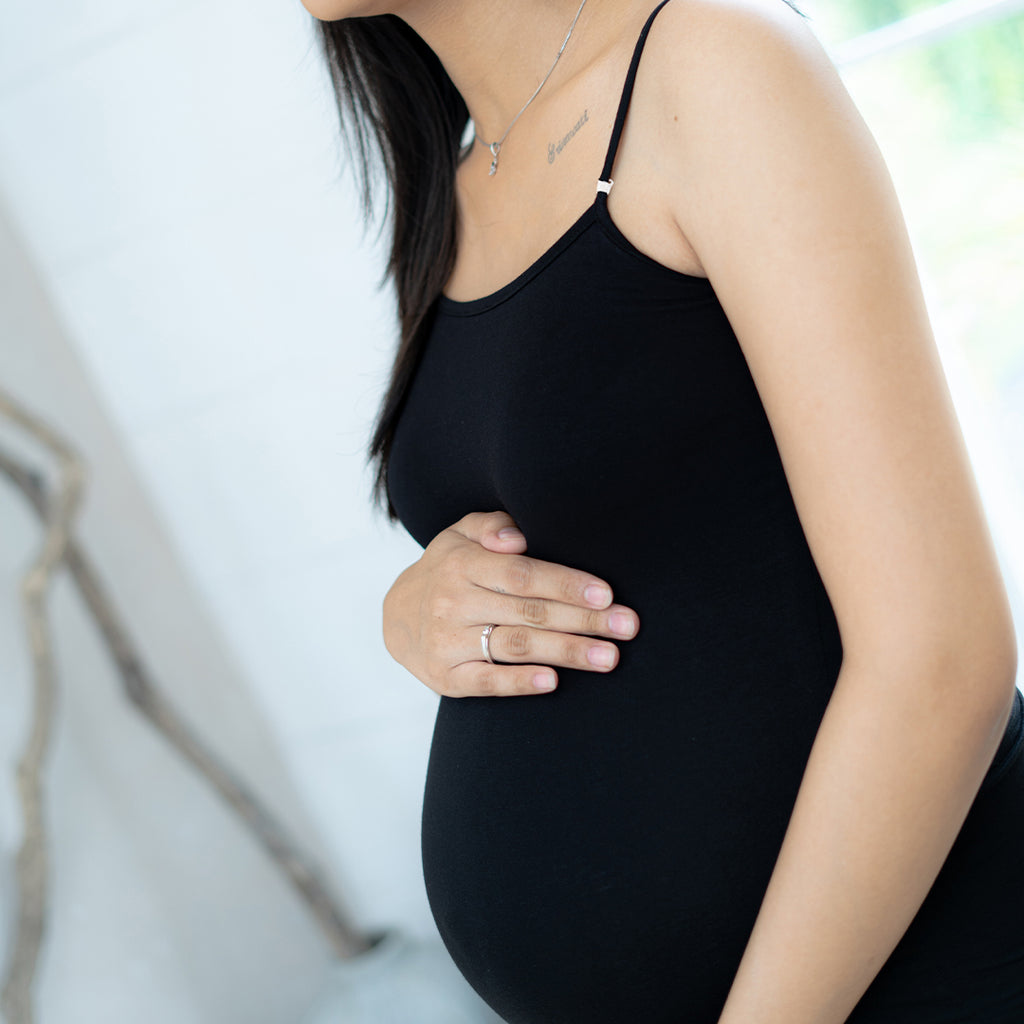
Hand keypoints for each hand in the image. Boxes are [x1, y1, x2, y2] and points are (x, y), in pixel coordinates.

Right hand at [382, 510, 639, 696]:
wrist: (396, 616)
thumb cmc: (449, 568)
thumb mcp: (460, 534)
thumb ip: (491, 525)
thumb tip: (518, 536)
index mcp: (462, 564)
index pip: (522, 575)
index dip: (566, 584)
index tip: (606, 594)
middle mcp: (453, 602)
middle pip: (529, 612)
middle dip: (583, 620)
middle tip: (627, 626)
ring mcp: (448, 642)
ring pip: (516, 646)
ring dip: (566, 652)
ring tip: (608, 658)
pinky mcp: (446, 677)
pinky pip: (486, 682)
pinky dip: (518, 682)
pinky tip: (552, 681)